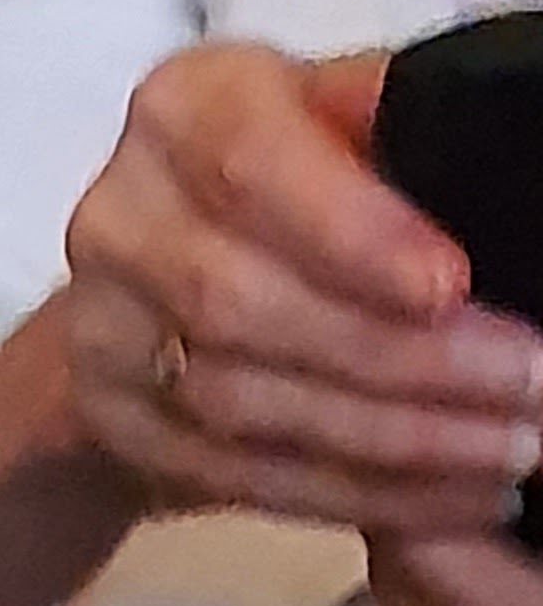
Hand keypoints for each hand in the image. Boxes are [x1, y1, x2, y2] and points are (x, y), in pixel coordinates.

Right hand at [57, 44, 542, 537]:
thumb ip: (399, 125)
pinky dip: (360, 494)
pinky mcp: (123, 432)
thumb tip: (500, 144)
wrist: (158, 276)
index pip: (250, 166)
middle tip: (529, 385)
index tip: (449, 285)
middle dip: (406, 357)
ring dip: (396, 441)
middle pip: (245, 305)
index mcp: (184, 110)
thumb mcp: (342, 116)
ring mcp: (105, 338)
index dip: (349, 234)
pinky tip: (456, 494)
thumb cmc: (294, 175)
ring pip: (247, 406)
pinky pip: (246, 477)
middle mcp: (123, 222)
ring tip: (513, 448)